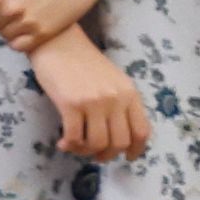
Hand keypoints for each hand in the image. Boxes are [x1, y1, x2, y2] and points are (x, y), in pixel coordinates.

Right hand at [31, 32, 150, 160]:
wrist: (58, 41)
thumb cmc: (83, 61)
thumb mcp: (112, 81)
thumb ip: (120, 104)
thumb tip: (118, 139)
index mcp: (129, 93)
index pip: (141, 131)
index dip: (135, 150)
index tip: (127, 157)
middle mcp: (115, 99)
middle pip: (119, 143)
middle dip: (106, 155)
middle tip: (94, 154)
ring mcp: (93, 102)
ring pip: (97, 144)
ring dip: (86, 152)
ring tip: (76, 146)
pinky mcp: (71, 104)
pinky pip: (74, 138)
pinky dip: (69, 146)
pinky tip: (63, 143)